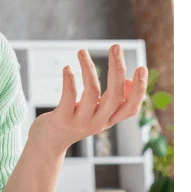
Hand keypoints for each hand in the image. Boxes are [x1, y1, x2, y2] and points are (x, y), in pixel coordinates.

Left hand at [29, 44, 148, 154]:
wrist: (48, 144)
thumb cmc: (74, 123)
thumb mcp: (96, 114)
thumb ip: (112, 102)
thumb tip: (128, 82)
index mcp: (108, 120)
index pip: (131, 107)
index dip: (139, 89)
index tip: (142, 67)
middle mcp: (98, 122)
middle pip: (115, 95)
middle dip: (117, 69)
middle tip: (116, 46)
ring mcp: (80, 122)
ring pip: (92, 92)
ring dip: (89, 68)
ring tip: (82, 51)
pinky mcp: (62, 120)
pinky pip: (68, 97)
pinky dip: (69, 80)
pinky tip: (68, 68)